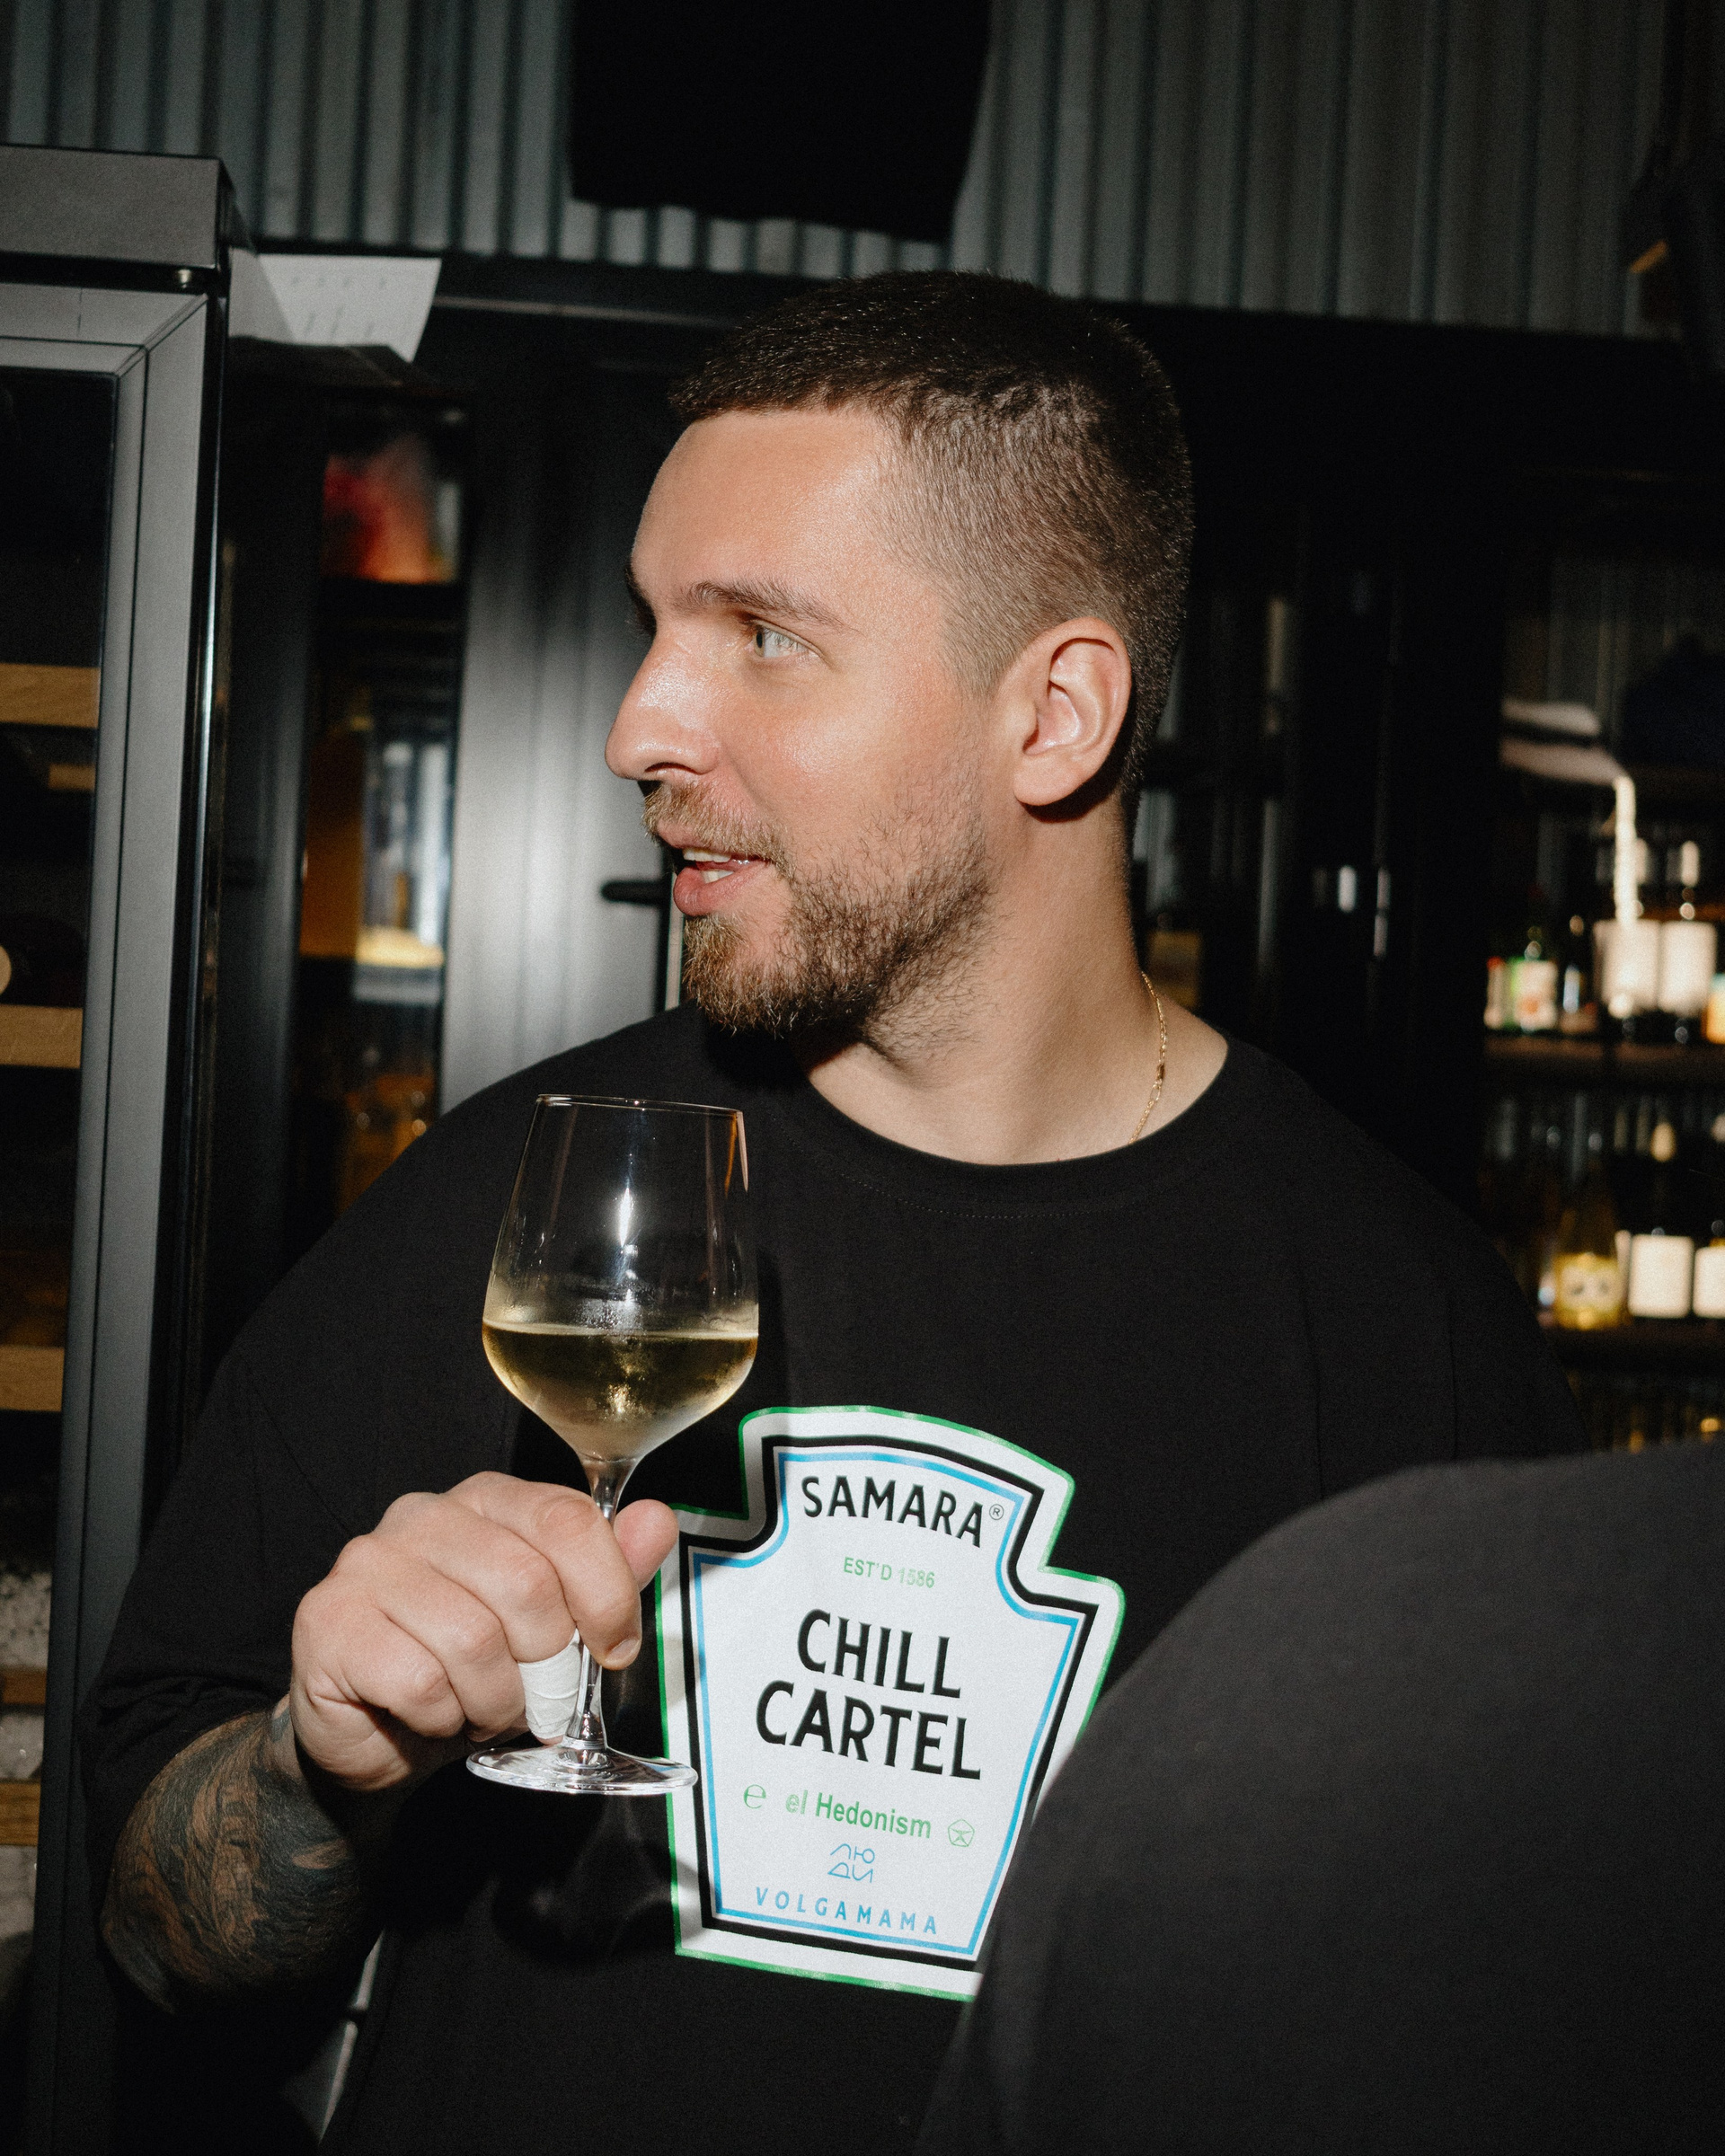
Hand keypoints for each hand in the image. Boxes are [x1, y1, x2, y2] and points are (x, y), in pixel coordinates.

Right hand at [286, 1473, 678, 1793]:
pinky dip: (443, 1717)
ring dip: (495, 1698)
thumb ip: (608, 1572)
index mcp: (487, 1498)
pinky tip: (432, 1713)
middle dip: (547, 1662)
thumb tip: (657, 1519)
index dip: (606, 1594)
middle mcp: (423, 1515)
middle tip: (533, 1692)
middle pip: (526, 1583)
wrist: (376, 1738)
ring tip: (481, 1705)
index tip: (613, 1647)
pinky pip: (421, 1681)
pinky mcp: (329, 1621)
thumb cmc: (470, 1671)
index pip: (568, 1520)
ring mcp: (369, 1563)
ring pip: (475, 1639)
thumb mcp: (555, 1624)